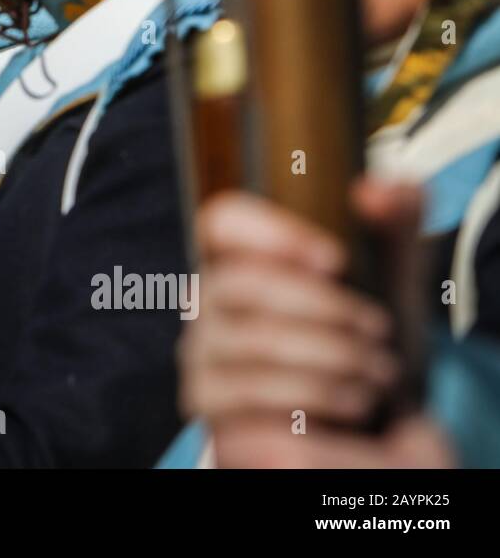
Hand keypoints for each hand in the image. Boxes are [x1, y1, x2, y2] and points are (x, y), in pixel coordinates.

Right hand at [179, 179, 444, 465]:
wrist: (358, 406)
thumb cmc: (363, 328)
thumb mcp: (389, 274)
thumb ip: (394, 219)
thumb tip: (376, 189)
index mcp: (240, 253)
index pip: (221, 221)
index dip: (270, 233)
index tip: (335, 259)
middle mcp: (207, 296)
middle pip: (241, 285)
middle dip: (323, 309)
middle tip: (379, 329)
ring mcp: (200, 348)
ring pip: (251, 342)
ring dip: (330, 358)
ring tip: (379, 371)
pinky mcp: (203, 399)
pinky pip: (247, 394)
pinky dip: (313, 397)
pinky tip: (353, 400)